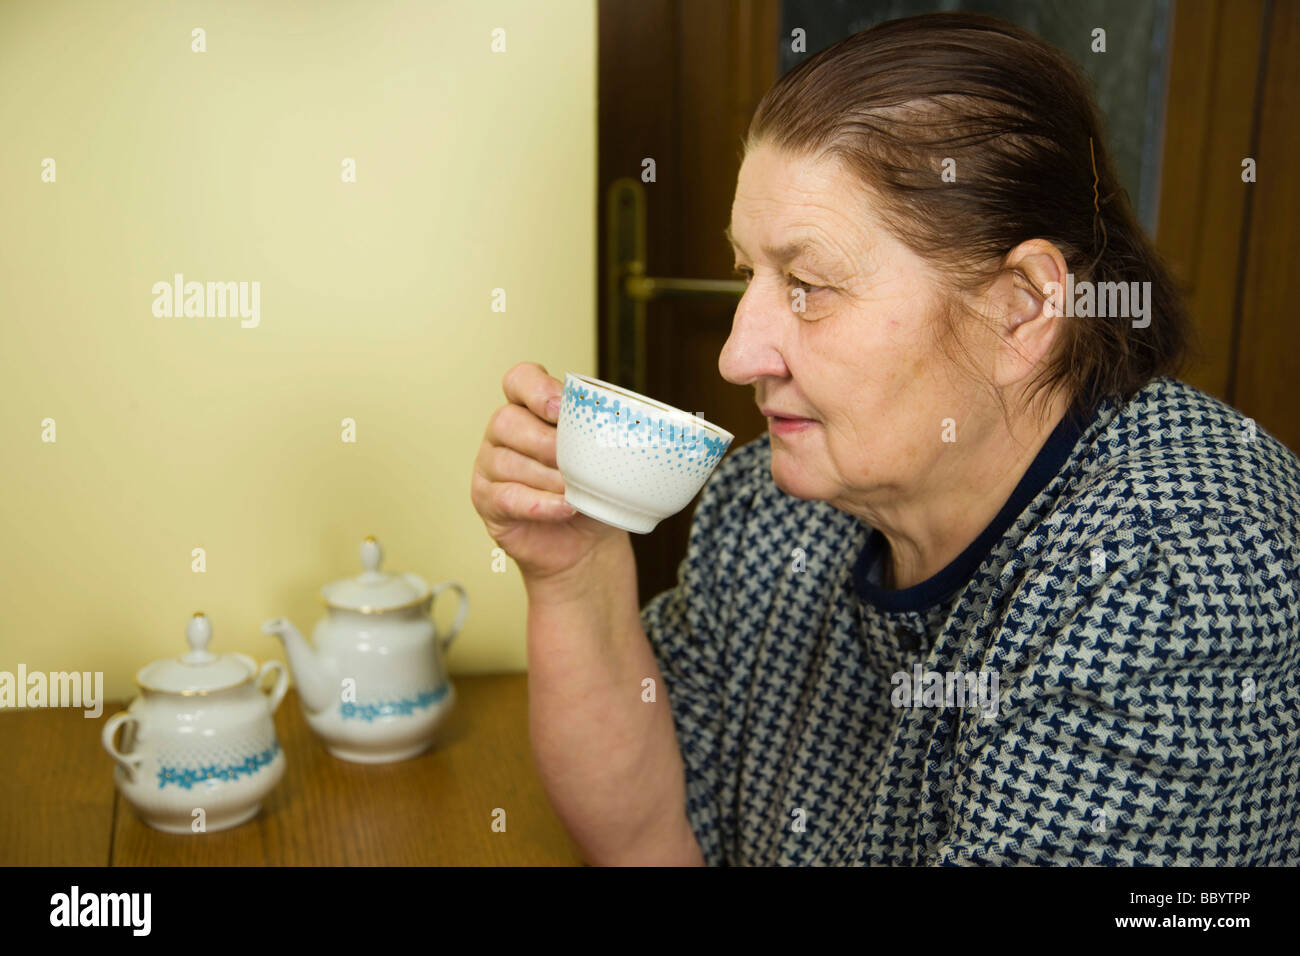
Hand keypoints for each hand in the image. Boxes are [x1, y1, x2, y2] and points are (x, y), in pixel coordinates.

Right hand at [471, 362, 624, 582]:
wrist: (585, 542)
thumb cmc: (592, 491)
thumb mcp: (606, 456)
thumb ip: (608, 432)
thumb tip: (638, 424)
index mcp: (531, 407)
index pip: (520, 380)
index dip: (536, 390)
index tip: (561, 409)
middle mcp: (504, 430)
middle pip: (508, 421)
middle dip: (547, 443)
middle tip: (576, 462)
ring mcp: (490, 464)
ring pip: (508, 462)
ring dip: (548, 478)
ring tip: (576, 491)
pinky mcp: (487, 499)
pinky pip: (508, 497)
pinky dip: (540, 503)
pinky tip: (564, 508)